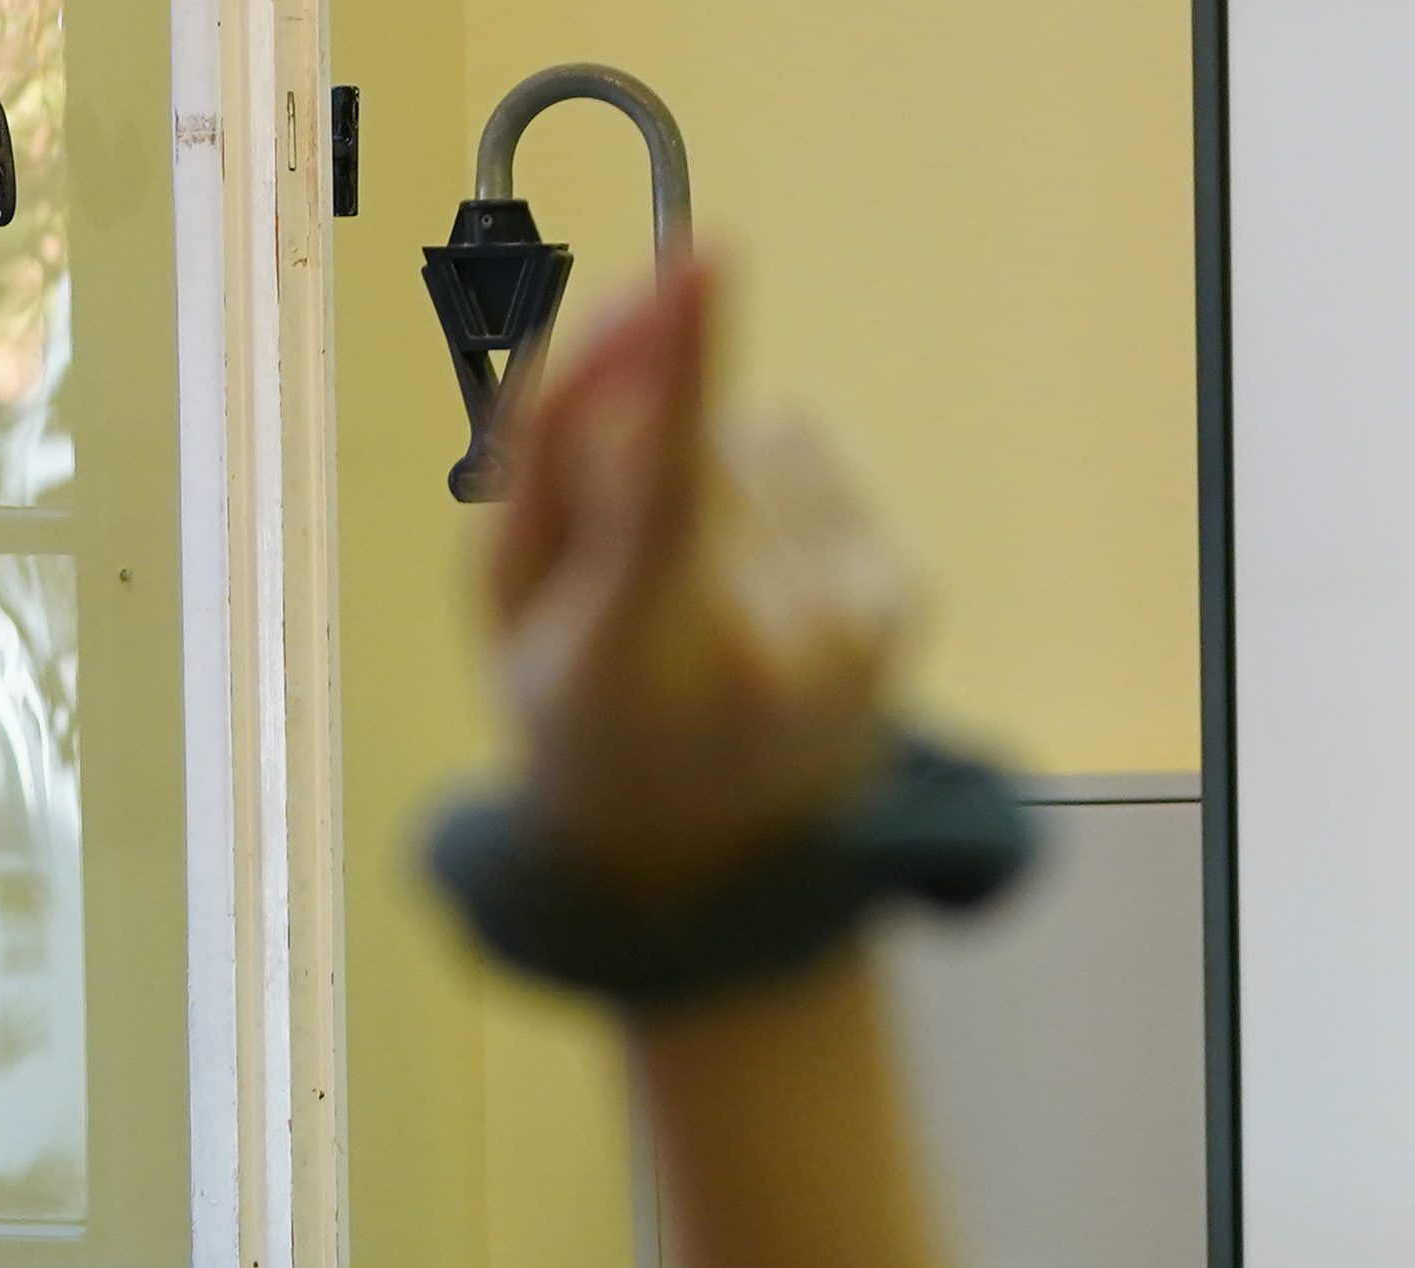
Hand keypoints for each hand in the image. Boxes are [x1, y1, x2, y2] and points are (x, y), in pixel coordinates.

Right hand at [483, 257, 901, 901]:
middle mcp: (764, 647)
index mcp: (640, 657)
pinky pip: (819, 451)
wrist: (706, 861)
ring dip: (720, 476)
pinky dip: (780, 492)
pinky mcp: (906, 595)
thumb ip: (546, 446)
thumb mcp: (508, 597)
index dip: (681, 364)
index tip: (705, 258)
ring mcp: (851, 628)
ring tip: (700, 593)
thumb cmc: (579, 711)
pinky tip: (760, 586)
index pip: (662, 486)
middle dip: (642, 456)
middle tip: (627, 580)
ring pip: (763, 434)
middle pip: (691, 438)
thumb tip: (637, 305)